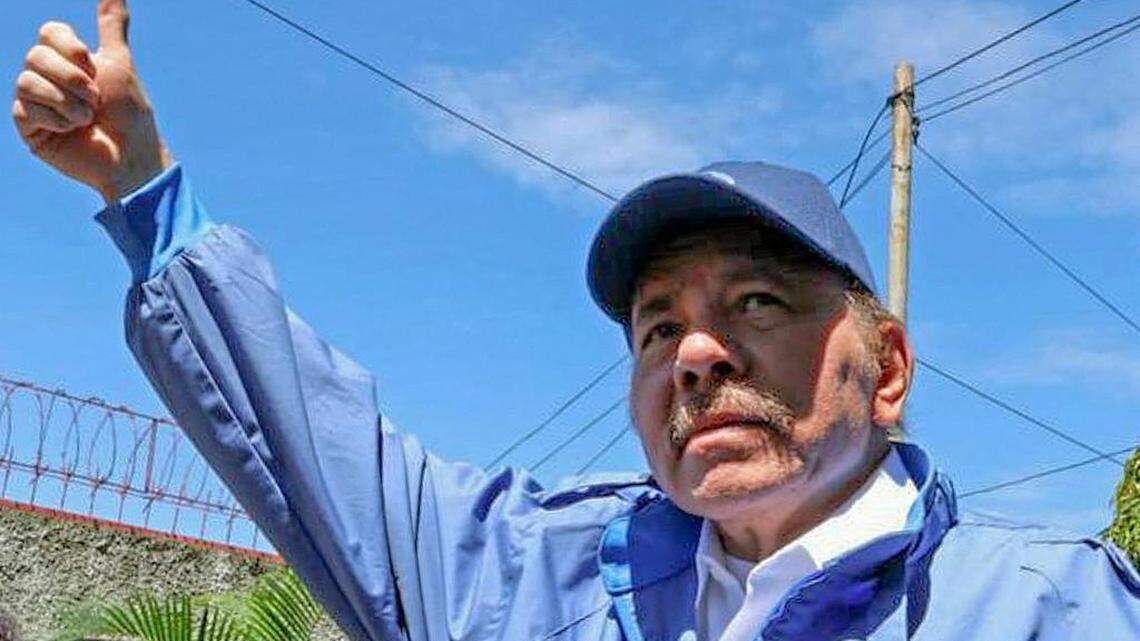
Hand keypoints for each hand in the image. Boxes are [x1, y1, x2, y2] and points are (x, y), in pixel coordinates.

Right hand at [12, 0, 171, 202]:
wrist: (130, 157)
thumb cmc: (129, 114)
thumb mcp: (119, 63)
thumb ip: (111, 26)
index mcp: (68, 60)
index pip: (49, 32)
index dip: (70, 48)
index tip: (93, 66)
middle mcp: (48, 78)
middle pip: (35, 55)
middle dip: (73, 79)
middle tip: (95, 100)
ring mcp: (35, 102)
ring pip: (26, 80)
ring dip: (66, 101)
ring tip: (86, 118)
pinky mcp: (28, 127)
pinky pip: (24, 108)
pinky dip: (55, 119)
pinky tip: (70, 130)